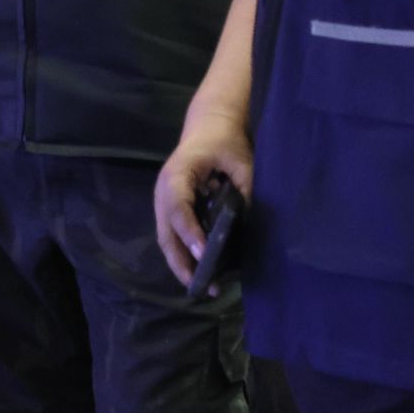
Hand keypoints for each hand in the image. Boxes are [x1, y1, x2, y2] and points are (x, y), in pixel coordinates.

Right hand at [154, 112, 254, 291]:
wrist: (209, 125)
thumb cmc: (224, 141)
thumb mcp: (241, 161)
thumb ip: (245, 190)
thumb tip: (249, 226)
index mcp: (177, 175)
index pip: (178, 208)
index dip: (190, 233)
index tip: (205, 256)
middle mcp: (164, 191)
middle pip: (165, 231)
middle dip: (181, 261)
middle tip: (202, 286)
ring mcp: (164, 200)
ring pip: (166, 237)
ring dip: (180, 263)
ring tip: (202, 287)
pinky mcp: (172, 207)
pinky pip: (172, 234)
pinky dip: (183, 254)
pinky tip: (200, 270)